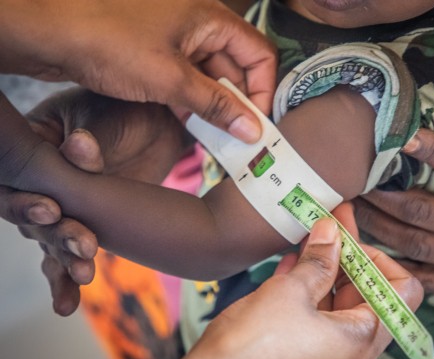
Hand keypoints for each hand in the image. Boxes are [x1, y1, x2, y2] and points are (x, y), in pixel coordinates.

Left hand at [1, 0, 276, 141]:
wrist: (48, 32)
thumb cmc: (108, 41)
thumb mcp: (170, 79)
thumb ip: (216, 106)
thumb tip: (253, 129)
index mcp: (210, 18)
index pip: (258, 54)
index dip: (262, 90)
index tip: (256, 123)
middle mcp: (197, 25)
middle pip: (235, 68)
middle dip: (238, 105)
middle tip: (237, 141)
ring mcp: (175, 39)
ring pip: (210, 78)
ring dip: (214, 108)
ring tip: (217, 140)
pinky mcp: (156, 54)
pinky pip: (186, 80)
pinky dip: (191, 102)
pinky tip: (191, 126)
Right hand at [1, 88, 188, 314]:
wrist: (161, 124)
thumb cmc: (132, 107)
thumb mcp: (110, 115)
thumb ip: (92, 137)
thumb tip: (78, 151)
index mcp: (34, 141)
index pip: (14, 176)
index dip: (26, 197)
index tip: (51, 210)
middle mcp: (40, 176)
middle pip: (30, 214)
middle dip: (54, 233)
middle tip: (83, 243)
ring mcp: (63, 201)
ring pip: (50, 237)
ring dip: (64, 258)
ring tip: (84, 274)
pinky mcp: (87, 220)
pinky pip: (68, 252)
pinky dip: (67, 276)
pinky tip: (66, 305)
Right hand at [161, 215, 422, 358]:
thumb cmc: (248, 351)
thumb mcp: (288, 294)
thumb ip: (318, 261)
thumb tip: (332, 232)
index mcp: (362, 343)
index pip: (401, 291)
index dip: (376, 258)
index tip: (347, 239)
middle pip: (367, 297)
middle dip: (347, 257)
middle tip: (329, 224)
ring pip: (339, 309)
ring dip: (325, 272)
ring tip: (308, 240)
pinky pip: (318, 324)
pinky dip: (310, 295)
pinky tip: (291, 268)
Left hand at [354, 107, 433, 300]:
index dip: (425, 147)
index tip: (395, 132)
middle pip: (420, 209)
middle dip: (380, 194)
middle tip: (348, 178)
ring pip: (416, 245)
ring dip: (379, 228)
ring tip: (351, 212)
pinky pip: (432, 281)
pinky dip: (401, 271)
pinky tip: (374, 257)